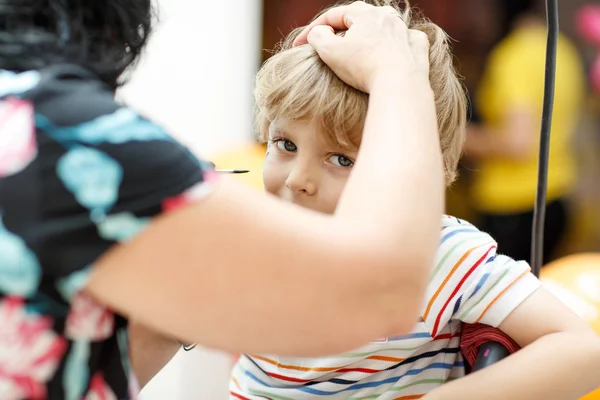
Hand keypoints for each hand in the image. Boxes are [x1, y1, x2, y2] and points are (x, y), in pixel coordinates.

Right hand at [293, 1, 429, 92]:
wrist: (400, 84)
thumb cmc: (363, 68)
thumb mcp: (330, 52)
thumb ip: (318, 37)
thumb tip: (318, 32)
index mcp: (365, 14)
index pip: (333, 15)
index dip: (312, 29)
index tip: (299, 46)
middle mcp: (387, 17)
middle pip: (359, 18)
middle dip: (340, 29)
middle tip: (327, 41)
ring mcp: (405, 32)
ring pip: (383, 27)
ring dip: (369, 35)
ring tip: (358, 47)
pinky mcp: (417, 49)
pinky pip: (405, 42)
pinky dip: (395, 45)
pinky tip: (391, 52)